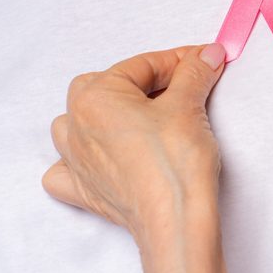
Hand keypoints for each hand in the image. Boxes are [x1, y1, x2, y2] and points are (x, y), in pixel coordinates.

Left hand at [42, 44, 225, 243]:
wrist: (175, 217)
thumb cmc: (175, 162)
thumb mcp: (189, 105)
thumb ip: (195, 73)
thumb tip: (206, 55)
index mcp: (95, 96)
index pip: (142, 65)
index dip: (179, 60)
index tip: (203, 61)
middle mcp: (76, 126)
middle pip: (104, 87)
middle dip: (141, 83)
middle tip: (181, 87)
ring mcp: (75, 160)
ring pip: (79, 123)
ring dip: (108, 114)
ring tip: (143, 118)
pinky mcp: (85, 190)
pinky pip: (67, 169)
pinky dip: (81, 160)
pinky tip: (103, 158)